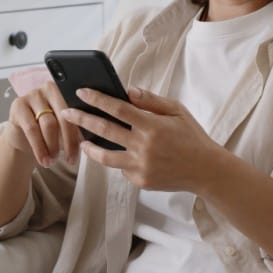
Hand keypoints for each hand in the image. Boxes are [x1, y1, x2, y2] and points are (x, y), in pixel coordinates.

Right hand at [4, 80, 82, 167]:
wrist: (23, 136)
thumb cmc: (50, 131)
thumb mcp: (66, 129)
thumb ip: (77, 128)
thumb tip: (89, 141)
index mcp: (67, 90)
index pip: (78, 110)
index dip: (82, 131)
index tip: (86, 149)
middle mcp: (50, 88)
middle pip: (64, 116)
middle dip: (69, 141)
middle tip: (72, 160)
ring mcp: (32, 95)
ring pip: (49, 124)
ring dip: (53, 146)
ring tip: (54, 161)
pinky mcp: (18, 105)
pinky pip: (32, 129)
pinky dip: (39, 148)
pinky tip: (43, 160)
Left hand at [58, 87, 221, 191]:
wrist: (206, 170)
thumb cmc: (192, 137)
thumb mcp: (177, 111)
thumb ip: (151, 101)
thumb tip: (127, 91)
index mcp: (152, 125)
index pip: (117, 109)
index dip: (97, 99)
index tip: (81, 92)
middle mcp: (143, 146)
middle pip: (104, 130)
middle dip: (82, 119)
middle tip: (66, 112)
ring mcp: (140, 166)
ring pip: (105, 156)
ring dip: (89, 147)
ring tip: (81, 140)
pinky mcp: (140, 181)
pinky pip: (121, 168)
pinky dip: (118, 159)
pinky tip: (118, 153)